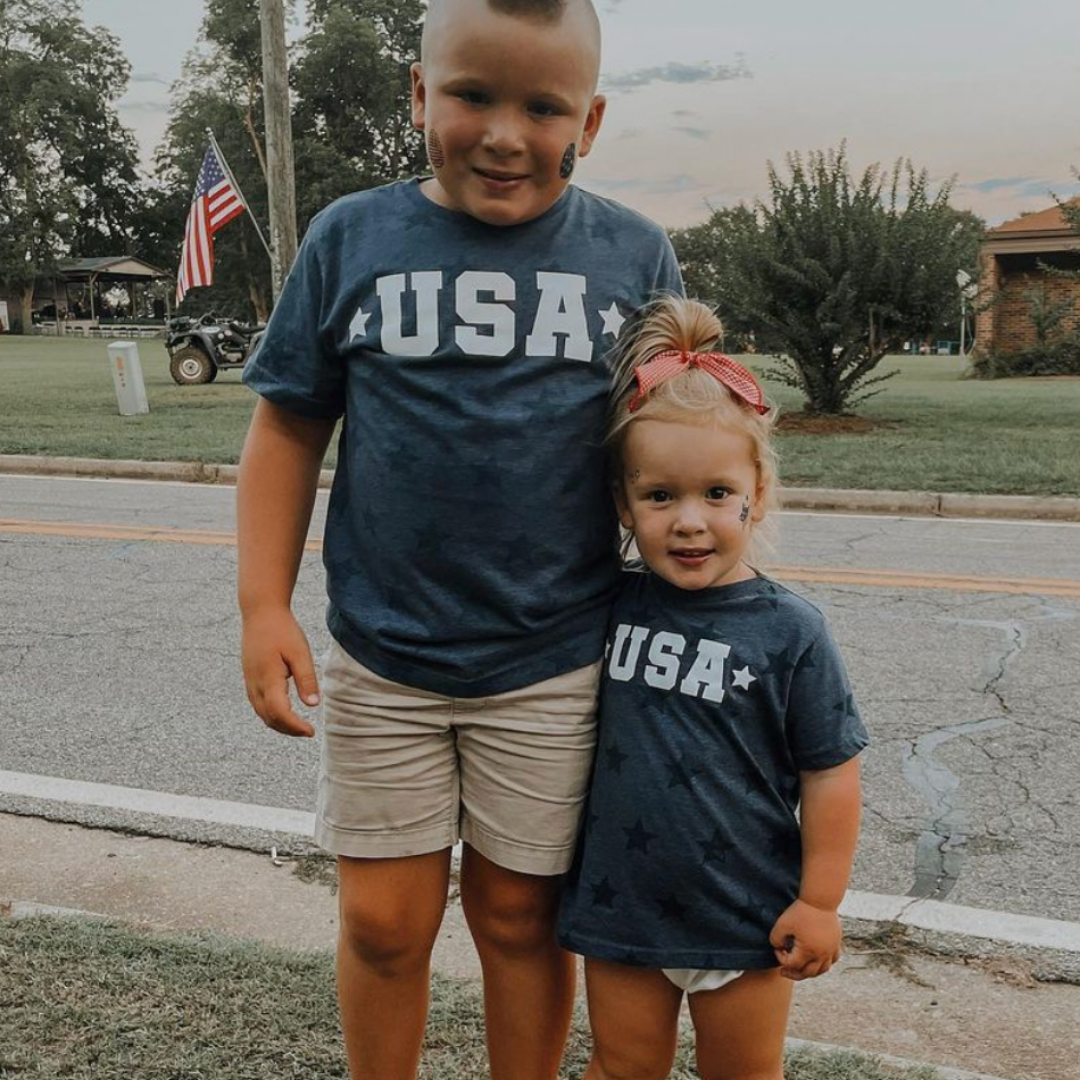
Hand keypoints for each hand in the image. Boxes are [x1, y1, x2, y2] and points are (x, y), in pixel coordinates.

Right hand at [241, 607, 320, 737]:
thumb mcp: (300, 652)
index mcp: (268, 679)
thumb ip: (306, 679)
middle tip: (308, 732)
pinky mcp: (249, 677)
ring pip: (261, 713)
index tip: (311, 731)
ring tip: (298, 726)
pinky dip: (270, 714)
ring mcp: (249, 681)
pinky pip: (257, 704)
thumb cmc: (283, 630)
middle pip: (269, 718)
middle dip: (288, 729)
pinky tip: (284, 712)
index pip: (280, 713)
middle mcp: (255, 684)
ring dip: (278, 724)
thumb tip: (312, 705)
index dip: (295, 727)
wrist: (260, 612)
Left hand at [768, 899, 841, 980]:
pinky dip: (825, 963)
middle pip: (808, 973)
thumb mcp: (782, 924)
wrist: (820, 900)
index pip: (792, 964)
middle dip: (794, 973)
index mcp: (808, 951)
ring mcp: (831, 949)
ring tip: (801, 969)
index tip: (777, 948)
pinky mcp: (836, 942)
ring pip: (822, 970)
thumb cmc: (801, 911)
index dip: (781, 958)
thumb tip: (778, 947)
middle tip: (784, 972)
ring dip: (810, 972)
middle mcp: (821, 954)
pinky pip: (833, 960)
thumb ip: (776, 939)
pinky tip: (818, 960)